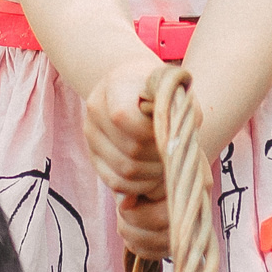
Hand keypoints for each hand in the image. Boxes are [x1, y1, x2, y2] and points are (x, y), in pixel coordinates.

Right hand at [83, 49, 166, 209]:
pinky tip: (153, 177)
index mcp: (114, 85)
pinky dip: (139, 186)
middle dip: (160, 157)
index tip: (172, 130)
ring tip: (167, 164)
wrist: (135, 84)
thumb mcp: (175, 87)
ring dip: (153, 175)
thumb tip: (175, 145)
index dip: (154, 132)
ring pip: (124, 170)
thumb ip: (180, 110)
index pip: (124, 117)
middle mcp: (95, 108)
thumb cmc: (161, 86)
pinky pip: (115, 182)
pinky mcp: (93, 155)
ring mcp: (91, 133)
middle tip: (176, 154)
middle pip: (130, 149)